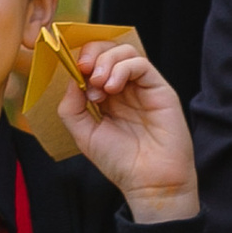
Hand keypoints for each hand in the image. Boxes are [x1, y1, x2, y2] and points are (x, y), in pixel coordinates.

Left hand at [57, 39, 198, 222]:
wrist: (149, 182)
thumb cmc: (120, 162)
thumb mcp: (84, 134)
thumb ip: (72, 107)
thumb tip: (71, 79)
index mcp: (106, 98)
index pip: (93, 63)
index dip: (81, 61)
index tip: (73, 72)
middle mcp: (125, 89)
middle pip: (108, 50)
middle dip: (92, 55)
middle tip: (85, 72)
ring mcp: (142, 87)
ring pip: (125, 51)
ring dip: (106, 61)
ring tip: (99, 86)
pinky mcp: (159, 89)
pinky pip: (140, 63)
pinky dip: (122, 68)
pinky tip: (112, 88)